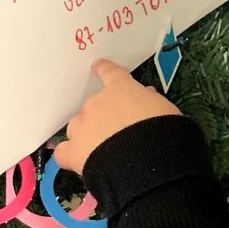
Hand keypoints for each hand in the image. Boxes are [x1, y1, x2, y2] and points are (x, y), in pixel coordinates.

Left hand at [54, 59, 180, 177]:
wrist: (147, 159)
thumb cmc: (162, 129)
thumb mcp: (164, 108)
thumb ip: (150, 101)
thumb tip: (146, 97)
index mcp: (120, 88)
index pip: (109, 72)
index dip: (103, 69)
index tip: (97, 66)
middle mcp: (96, 103)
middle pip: (93, 105)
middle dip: (104, 115)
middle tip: (119, 131)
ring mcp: (82, 126)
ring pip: (77, 126)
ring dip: (86, 133)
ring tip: (99, 149)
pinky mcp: (75, 152)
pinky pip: (64, 152)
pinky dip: (70, 155)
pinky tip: (78, 161)